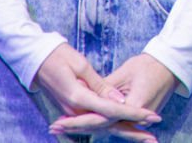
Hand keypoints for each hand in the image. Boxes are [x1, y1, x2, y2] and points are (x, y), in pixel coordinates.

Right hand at [32, 45, 159, 138]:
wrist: (37, 58)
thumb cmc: (59, 56)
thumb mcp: (80, 65)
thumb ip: (100, 86)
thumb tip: (118, 102)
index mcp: (78, 97)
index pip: (111, 110)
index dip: (133, 113)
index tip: (153, 116)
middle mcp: (74, 109)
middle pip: (108, 125)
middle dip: (133, 132)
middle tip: (154, 139)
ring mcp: (72, 112)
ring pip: (103, 126)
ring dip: (125, 132)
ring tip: (147, 138)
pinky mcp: (73, 110)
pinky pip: (96, 122)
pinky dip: (112, 126)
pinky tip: (128, 129)